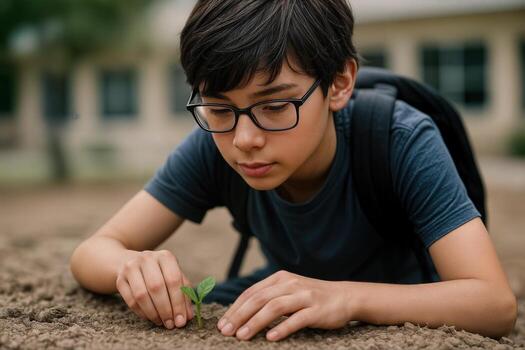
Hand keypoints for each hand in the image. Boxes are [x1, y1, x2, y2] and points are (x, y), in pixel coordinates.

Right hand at [115, 250, 193, 328]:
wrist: (132, 263)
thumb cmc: (160, 272)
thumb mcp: (174, 277)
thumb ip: (184, 294)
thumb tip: (187, 316)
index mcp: (165, 256)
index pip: (174, 280)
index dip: (178, 302)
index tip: (181, 320)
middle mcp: (147, 258)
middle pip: (157, 287)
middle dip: (165, 309)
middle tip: (170, 324)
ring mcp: (131, 268)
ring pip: (142, 295)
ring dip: (153, 313)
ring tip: (161, 322)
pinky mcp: (120, 279)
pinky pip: (131, 300)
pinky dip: (142, 312)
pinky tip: (150, 318)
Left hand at [216, 270, 351, 340]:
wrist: (344, 297)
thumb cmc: (311, 298)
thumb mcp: (288, 291)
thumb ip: (268, 297)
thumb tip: (239, 313)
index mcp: (280, 278)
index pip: (251, 292)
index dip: (235, 308)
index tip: (222, 324)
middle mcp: (290, 284)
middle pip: (259, 299)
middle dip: (239, 315)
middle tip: (226, 331)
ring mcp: (304, 296)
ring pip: (274, 307)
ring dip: (255, 322)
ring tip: (242, 336)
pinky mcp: (317, 310)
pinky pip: (297, 319)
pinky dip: (282, 328)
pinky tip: (271, 337)